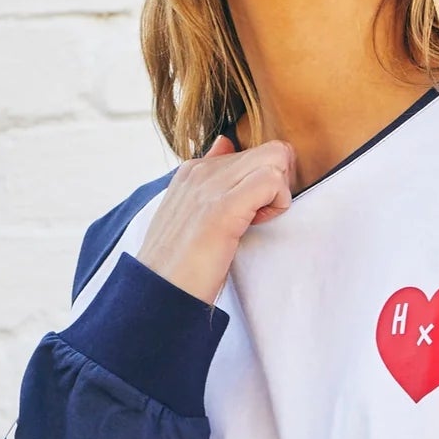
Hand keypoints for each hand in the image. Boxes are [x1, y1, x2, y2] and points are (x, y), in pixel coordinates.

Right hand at [137, 130, 297, 307]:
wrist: (158, 293)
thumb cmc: (180, 264)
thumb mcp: (190, 213)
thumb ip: (211, 179)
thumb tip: (225, 144)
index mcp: (194, 170)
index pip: (253, 151)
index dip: (263, 181)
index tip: (251, 212)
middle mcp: (202, 170)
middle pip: (271, 150)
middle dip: (281, 183)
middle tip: (262, 215)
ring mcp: (210, 185)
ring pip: (276, 158)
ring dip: (280, 193)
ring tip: (257, 221)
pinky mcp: (223, 207)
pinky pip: (271, 180)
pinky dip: (278, 203)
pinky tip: (257, 224)